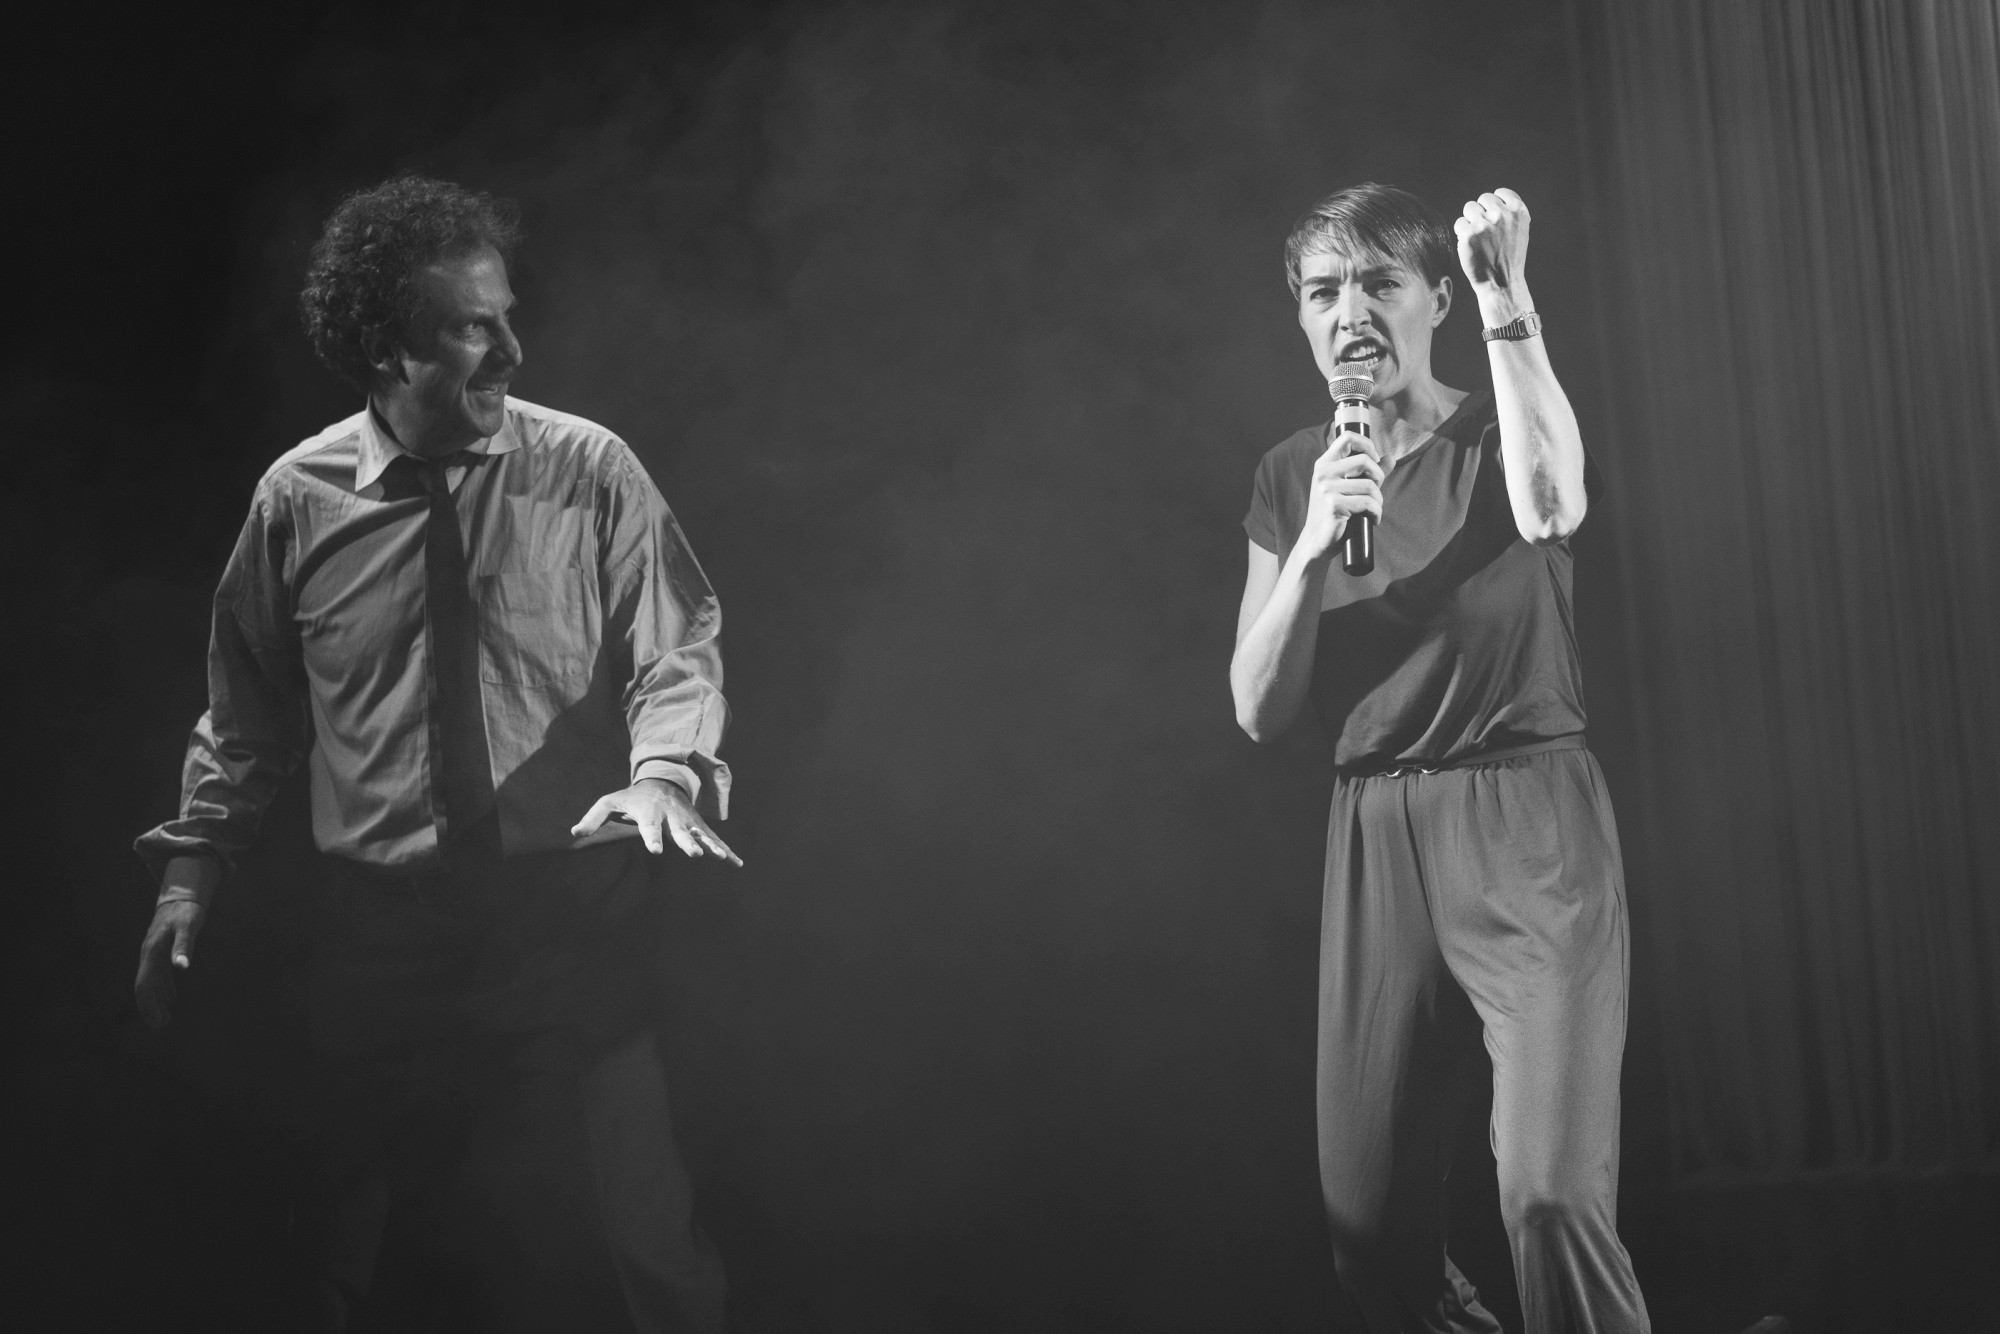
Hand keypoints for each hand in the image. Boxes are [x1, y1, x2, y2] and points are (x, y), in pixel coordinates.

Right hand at [134, 899, 204, 1030]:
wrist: (181, 895)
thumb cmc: (186, 911)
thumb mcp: (189, 926)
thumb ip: (185, 945)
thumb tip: (182, 966)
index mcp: (152, 952)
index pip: (145, 984)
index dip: (150, 1004)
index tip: (157, 1022)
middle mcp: (149, 956)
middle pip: (145, 987)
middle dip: (150, 1009)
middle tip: (161, 1029)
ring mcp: (154, 955)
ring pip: (151, 983)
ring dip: (156, 1002)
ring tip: (164, 1022)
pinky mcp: (161, 953)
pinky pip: (159, 976)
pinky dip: (163, 990)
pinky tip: (171, 1001)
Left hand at [571, 778, 742, 865]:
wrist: (662, 781)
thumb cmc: (632, 797)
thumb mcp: (609, 802)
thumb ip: (593, 818)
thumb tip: (574, 834)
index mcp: (649, 812)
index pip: (650, 827)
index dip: (652, 838)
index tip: (655, 850)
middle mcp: (671, 816)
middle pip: (680, 831)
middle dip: (687, 842)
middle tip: (694, 854)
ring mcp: (687, 821)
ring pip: (701, 835)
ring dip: (711, 846)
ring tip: (722, 858)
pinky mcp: (698, 826)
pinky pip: (714, 838)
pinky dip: (726, 849)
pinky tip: (737, 863)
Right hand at [1295, 429, 1385, 564]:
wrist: (1316, 541)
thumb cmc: (1334, 513)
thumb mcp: (1348, 488)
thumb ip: (1368, 472)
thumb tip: (1390, 458)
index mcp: (1324, 464)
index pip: (1347, 438)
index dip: (1367, 444)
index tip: (1374, 459)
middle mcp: (1323, 473)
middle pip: (1364, 460)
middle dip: (1378, 477)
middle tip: (1375, 492)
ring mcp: (1326, 489)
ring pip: (1369, 485)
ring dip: (1378, 500)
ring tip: (1373, 510)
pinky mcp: (1333, 505)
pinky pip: (1368, 503)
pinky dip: (1376, 513)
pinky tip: (1373, 520)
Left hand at [1455, 187, 1529, 295]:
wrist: (1501, 283)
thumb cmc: (1508, 257)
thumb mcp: (1519, 230)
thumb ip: (1509, 212)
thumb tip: (1492, 200)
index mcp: (1518, 210)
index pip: (1499, 193)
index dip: (1495, 206)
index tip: (1496, 221)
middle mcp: (1502, 214)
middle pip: (1483, 199)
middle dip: (1482, 213)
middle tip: (1487, 233)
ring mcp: (1485, 223)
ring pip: (1469, 208)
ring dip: (1471, 221)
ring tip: (1479, 238)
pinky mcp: (1469, 233)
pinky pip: (1459, 223)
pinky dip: (1462, 233)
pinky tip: (1470, 245)